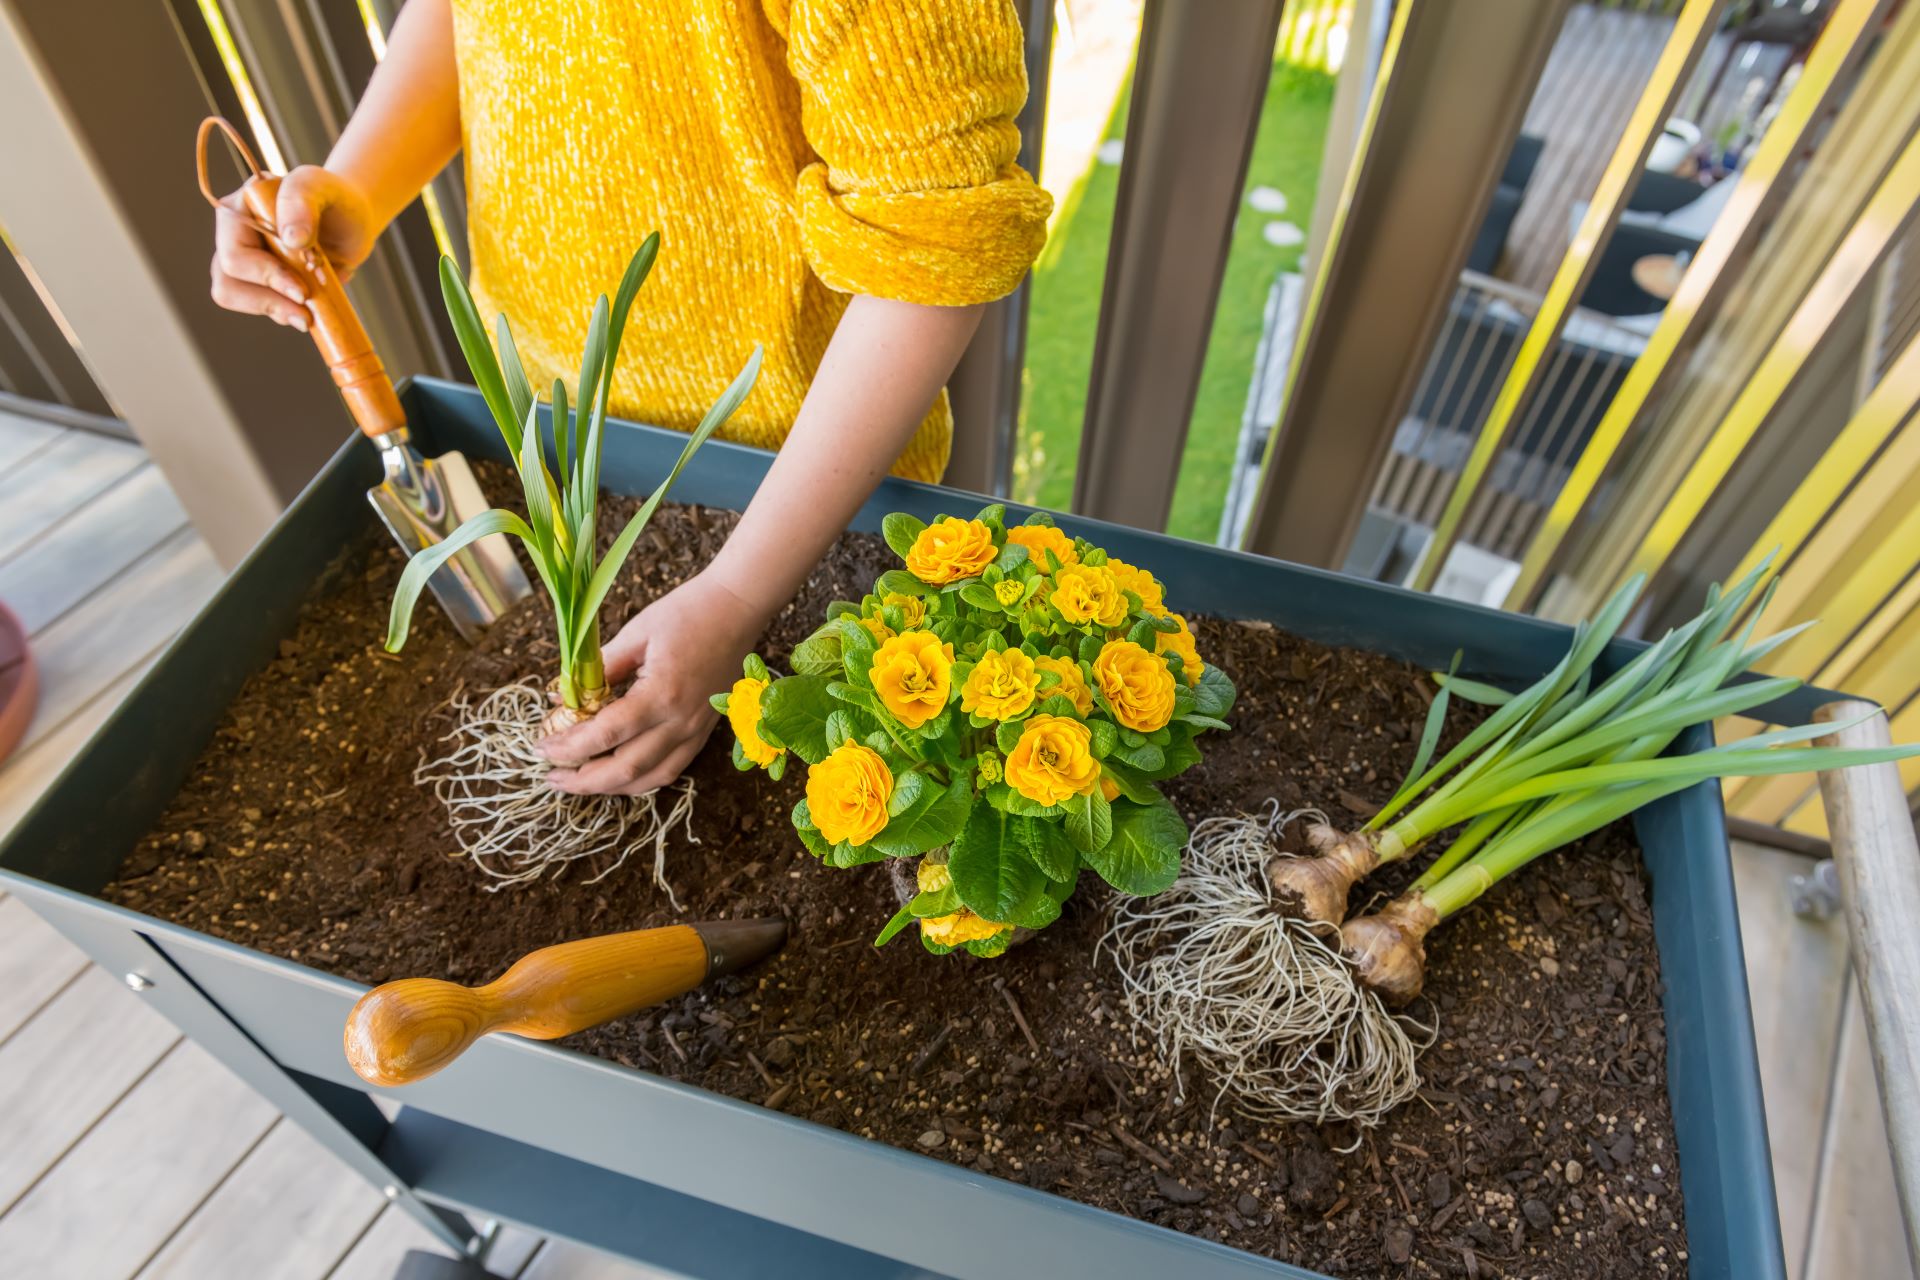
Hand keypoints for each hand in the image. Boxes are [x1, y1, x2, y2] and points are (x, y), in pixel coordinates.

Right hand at [209, 165, 376, 330]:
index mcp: (240, 208)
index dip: (265, 275)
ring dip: (272, 310)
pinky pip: (258, 306)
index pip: (234, 251)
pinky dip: (281, 313)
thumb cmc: (334, 198)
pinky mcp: (259, 282)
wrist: (352, 220)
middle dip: (267, 301)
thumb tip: (291, 238)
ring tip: (306, 315)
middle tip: (306, 314)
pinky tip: (305, 311)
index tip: (302, 291)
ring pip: (233, 296)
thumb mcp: (322, 187)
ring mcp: (244, 260)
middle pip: (226, 280)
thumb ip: (302, 202)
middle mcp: (234, 235)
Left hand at [541, 570, 769, 795]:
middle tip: (552, 776)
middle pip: (626, 769)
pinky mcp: (704, 731)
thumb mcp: (635, 634)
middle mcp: (681, 722)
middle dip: (584, 780)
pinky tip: (619, 776)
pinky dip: (641, 780)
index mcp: (661, 695)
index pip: (605, 735)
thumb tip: (562, 698)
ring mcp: (696, 731)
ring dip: (611, 788)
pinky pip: (671, 769)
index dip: (568, 746)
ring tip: (580, 782)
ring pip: (650, 779)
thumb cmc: (687, 613)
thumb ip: (599, 670)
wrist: (739, 608)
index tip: (542, 745)